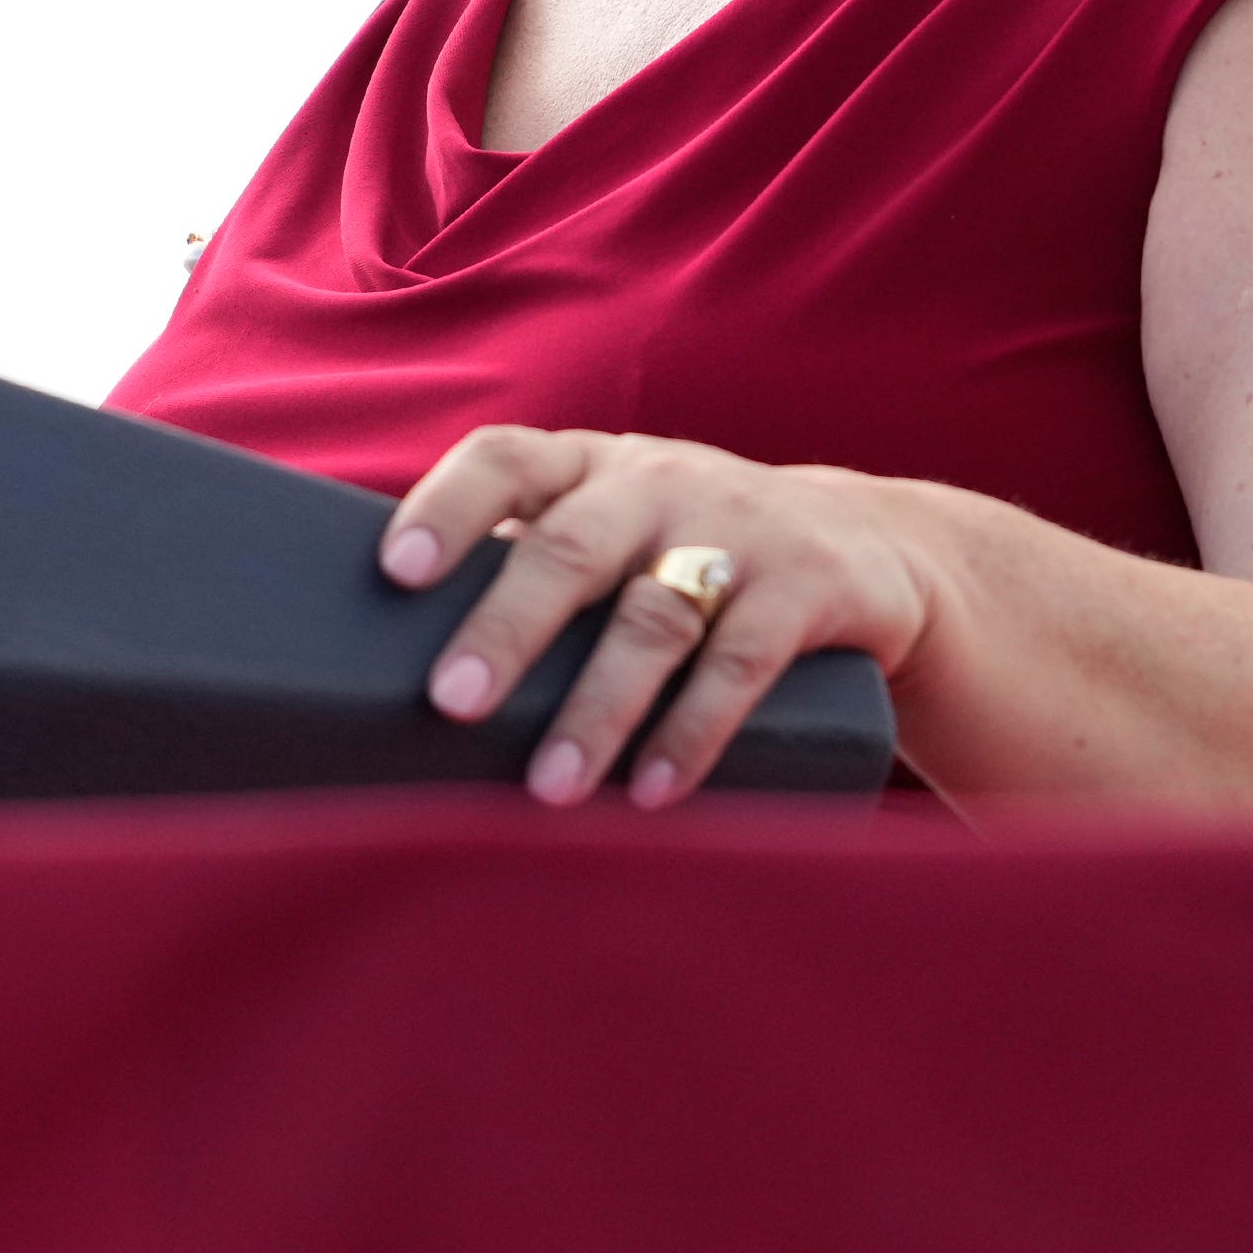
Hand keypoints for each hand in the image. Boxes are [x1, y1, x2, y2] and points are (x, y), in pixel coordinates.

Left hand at [378, 429, 946, 807]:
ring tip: (550, 788)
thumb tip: (376, 665)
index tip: (396, 571)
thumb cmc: (695, 551)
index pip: (506, 461)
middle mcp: (659, 483)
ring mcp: (740, 530)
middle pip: (572, 548)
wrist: (876, 549)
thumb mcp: (621, 530)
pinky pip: (743, 662)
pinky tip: (653, 791)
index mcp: (593, 466)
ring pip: (655, 617)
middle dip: (509, 625)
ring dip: (597, 707)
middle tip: (452, 701)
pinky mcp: (810, 585)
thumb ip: (532, 569)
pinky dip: (693, 731)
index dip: (448, 509)